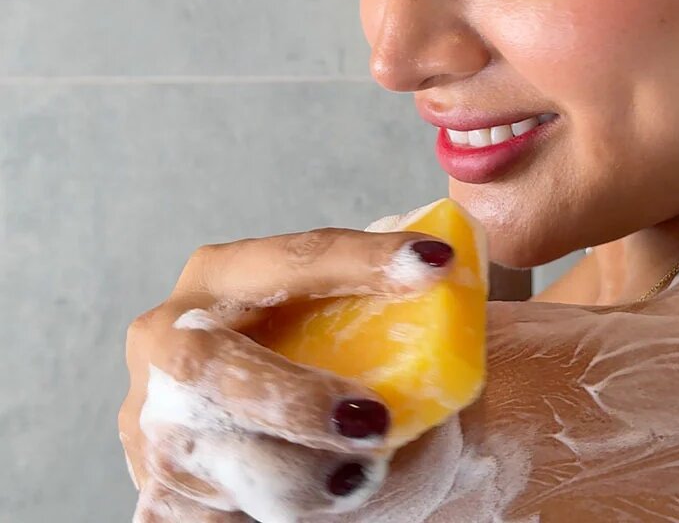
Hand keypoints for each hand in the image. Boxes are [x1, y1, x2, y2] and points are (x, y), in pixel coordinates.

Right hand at [119, 225, 455, 521]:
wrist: (258, 431)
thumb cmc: (315, 362)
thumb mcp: (339, 321)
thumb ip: (378, 297)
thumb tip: (451, 263)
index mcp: (221, 276)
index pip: (296, 258)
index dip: (365, 259)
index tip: (438, 262)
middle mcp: (170, 339)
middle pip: (214, 367)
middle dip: (296, 400)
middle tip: (374, 424)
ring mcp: (151, 423)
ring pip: (214, 460)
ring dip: (295, 479)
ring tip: (357, 481)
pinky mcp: (156, 494)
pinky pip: (205, 518)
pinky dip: (264, 515)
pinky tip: (316, 503)